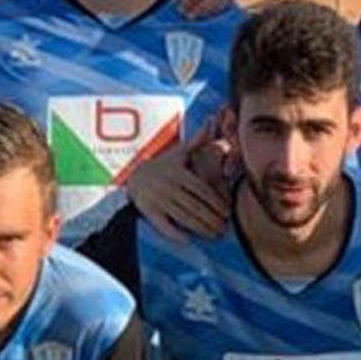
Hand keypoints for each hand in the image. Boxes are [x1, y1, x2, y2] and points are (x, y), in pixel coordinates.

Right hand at [125, 115, 234, 241]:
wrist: (133, 177)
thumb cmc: (162, 166)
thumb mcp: (178, 152)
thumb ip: (198, 140)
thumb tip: (212, 119)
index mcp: (179, 173)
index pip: (202, 191)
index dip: (217, 203)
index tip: (228, 213)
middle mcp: (169, 186)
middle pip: (195, 206)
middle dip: (212, 219)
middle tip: (224, 229)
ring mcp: (158, 199)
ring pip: (183, 217)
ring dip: (201, 228)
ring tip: (214, 236)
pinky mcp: (148, 211)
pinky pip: (163, 225)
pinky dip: (175, 233)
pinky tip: (188, 240)